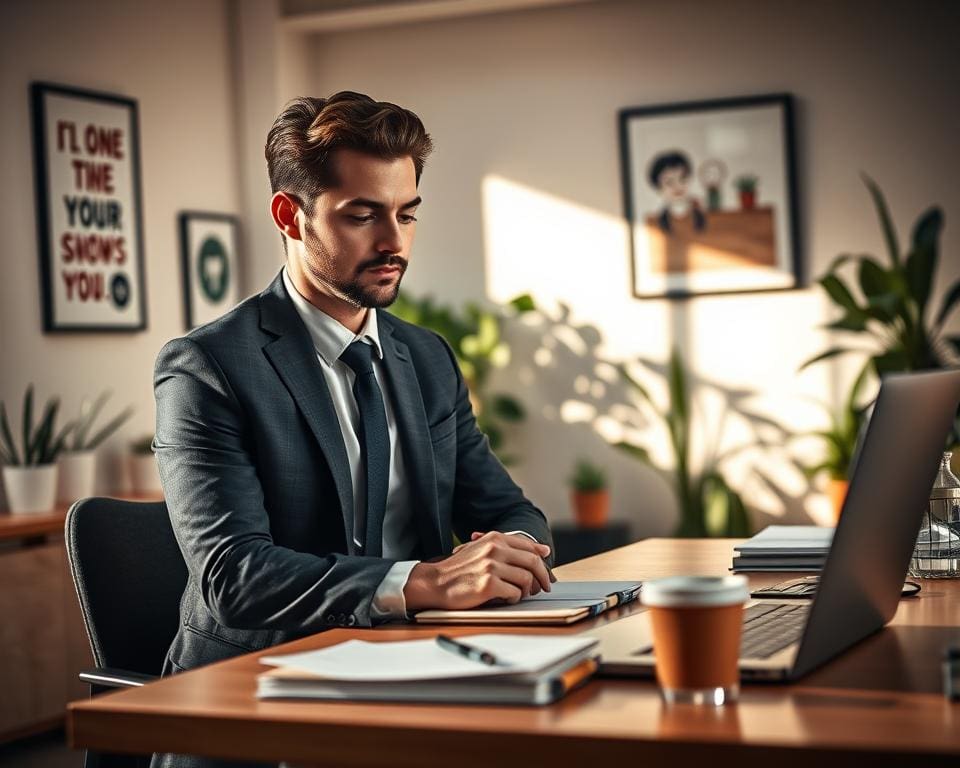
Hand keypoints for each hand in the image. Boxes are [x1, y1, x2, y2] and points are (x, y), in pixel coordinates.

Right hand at [404, 531, 552, 611]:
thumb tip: (542, 550)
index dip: (541, 560)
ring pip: (526, 579)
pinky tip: (505, 598)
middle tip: (544, 587)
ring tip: (517, 594)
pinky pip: (514, 593)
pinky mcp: (488, 585)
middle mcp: (495, 549)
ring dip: (526, 590)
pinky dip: (513, 598)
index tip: (546, 571)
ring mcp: (491, 566)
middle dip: (542, 577)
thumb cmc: (459, 568)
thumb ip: (509, 547)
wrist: (435, 582)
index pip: (529, 546)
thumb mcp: (482, 549)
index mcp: (495, 538)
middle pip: (533, 562)